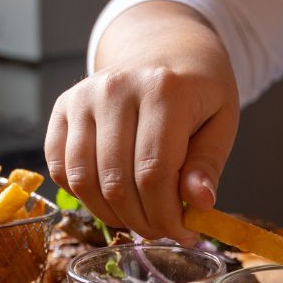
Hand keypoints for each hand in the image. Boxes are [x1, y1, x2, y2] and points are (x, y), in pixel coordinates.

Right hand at [45, 1, 238, 240]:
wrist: (165, 48)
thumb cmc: (199, 92)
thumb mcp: (222, 122)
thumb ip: (208, 164)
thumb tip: (199, 204)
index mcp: (163, 90)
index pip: (154, 173)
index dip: (166, 215)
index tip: (184, 234)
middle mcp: (115, 89)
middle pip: (116, 182)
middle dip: (142, 221)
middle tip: (162, 231)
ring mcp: (83, 97)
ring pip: (83, 180)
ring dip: (111, 214)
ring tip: (138, 218)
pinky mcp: (62, 107)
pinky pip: (60, 167)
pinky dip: (83, 195)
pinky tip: (112, 197)